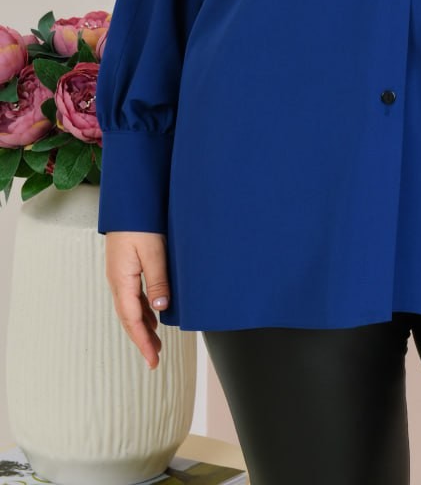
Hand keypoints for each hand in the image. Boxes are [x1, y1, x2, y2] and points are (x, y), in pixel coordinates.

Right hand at [104, 231, 171, 370]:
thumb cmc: (140, 222)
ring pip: (131, 308)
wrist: (130, 201)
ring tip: (155, 343)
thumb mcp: (154, 252)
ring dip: (142, 327)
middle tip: (154, 359)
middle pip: (129, 318)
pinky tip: (152, 315)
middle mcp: (118, 281)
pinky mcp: (126, 267)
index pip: (132, 319)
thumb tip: (161, 310)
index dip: (143, 341)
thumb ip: (157, 281)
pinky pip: (133, 296)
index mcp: (121, 280)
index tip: (153, 360)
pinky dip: (143, 310)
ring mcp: (121, 275)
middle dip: (141, 339)